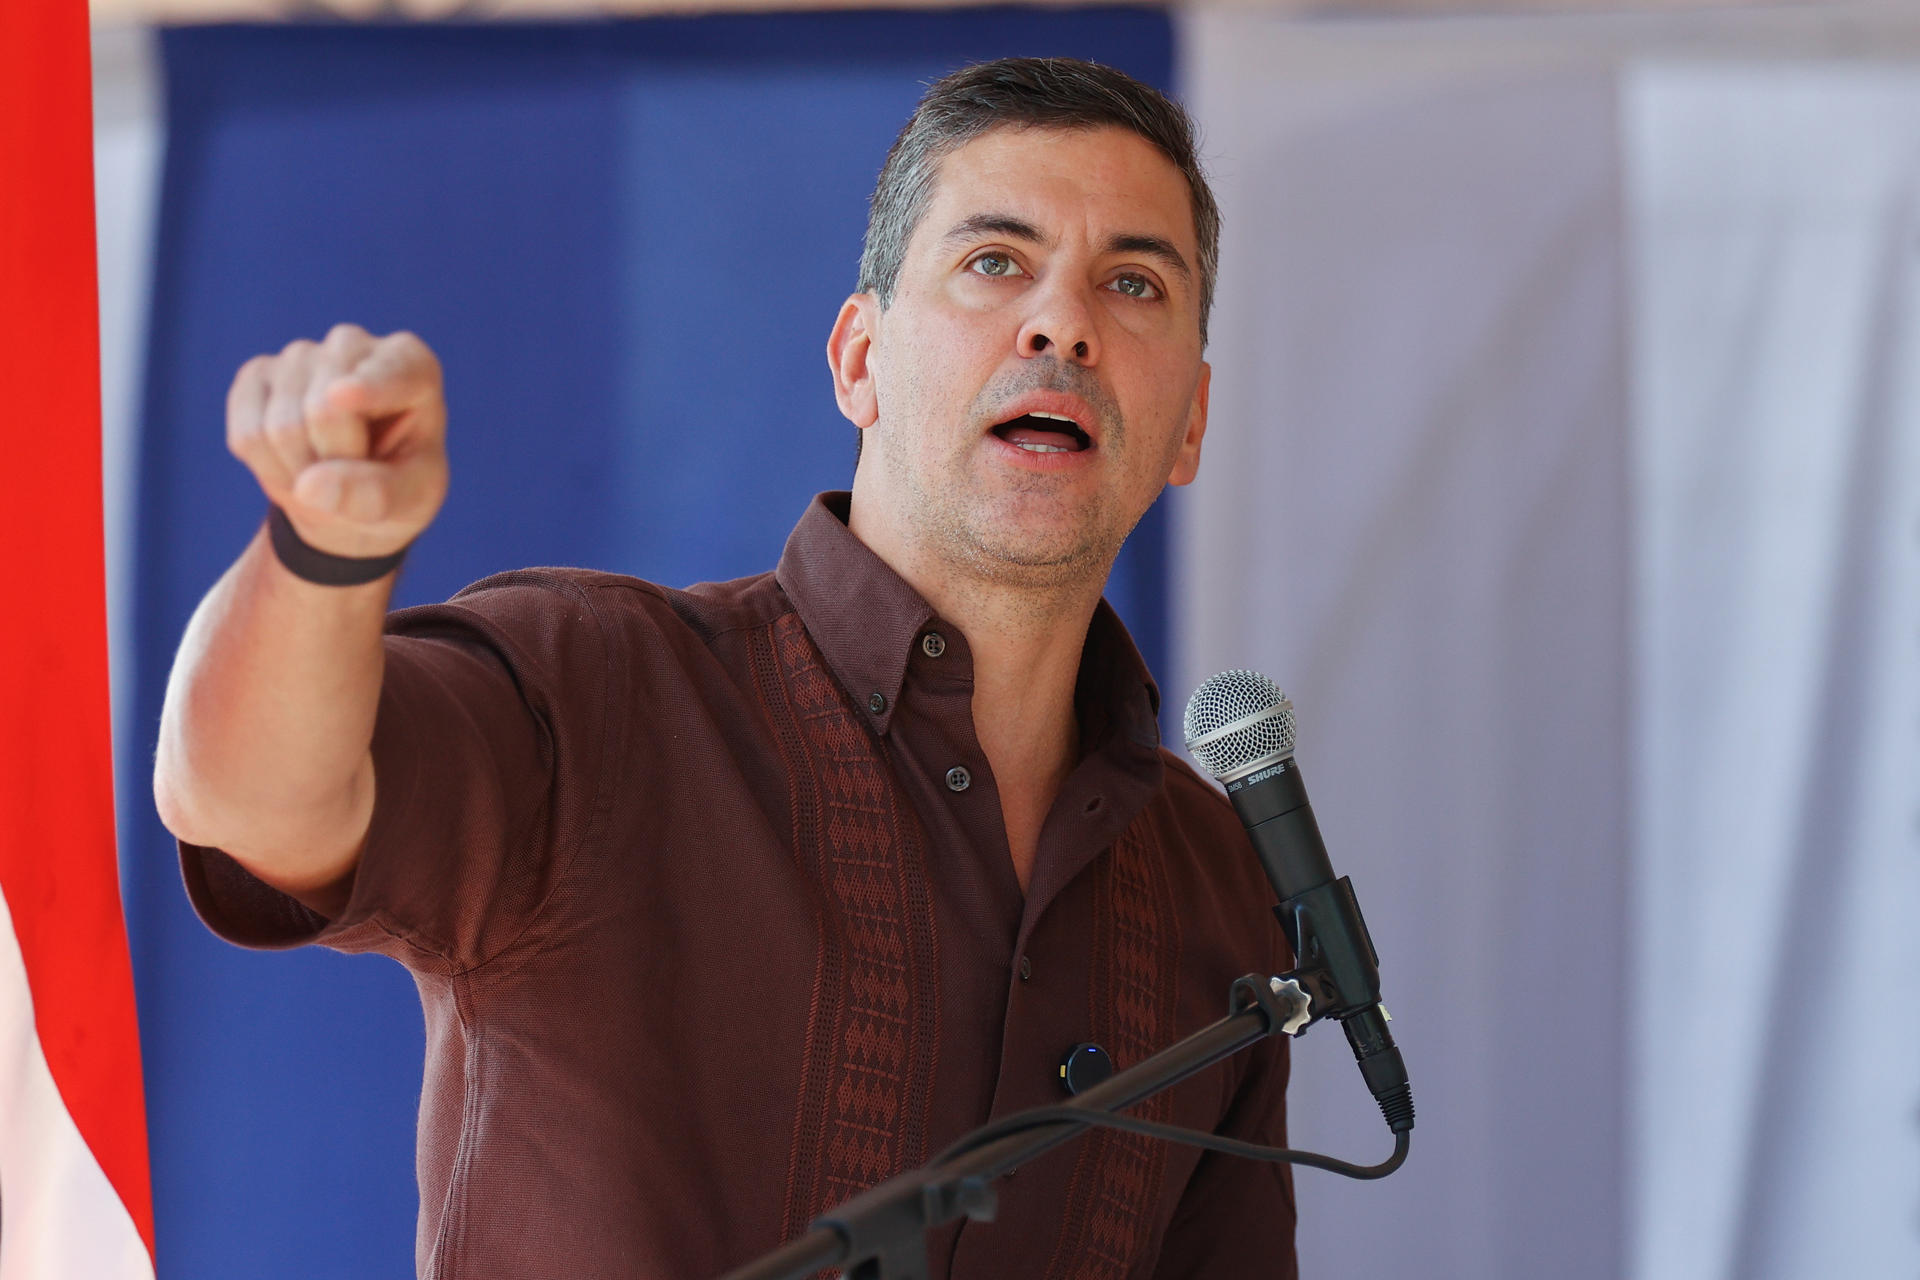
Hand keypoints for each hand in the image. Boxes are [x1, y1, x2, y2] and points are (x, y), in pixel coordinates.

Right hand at [227, 324, 448, 559]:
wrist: (352, 495)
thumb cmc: (397, 486)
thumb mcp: (411, 499)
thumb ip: (375, 494)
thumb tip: (311, 486)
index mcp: (412, 364)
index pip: (388, 373)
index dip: (366, 388)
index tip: (342, 396)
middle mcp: (353, 346)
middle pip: (324, 411)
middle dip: (334, 464)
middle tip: (351, 480)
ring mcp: (301, 355)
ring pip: (281, 427)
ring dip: (301, 473)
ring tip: (325, 473)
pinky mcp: (257, 374)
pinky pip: (248, 434)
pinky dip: (268, 468)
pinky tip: (293, 464)